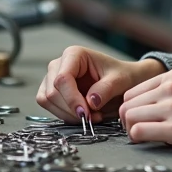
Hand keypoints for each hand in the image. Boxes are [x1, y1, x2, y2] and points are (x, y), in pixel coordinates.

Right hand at [36, 46, 164, 123]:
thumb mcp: (120, 80)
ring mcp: (53, 77)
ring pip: (47, 100)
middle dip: (71, 109)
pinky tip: (82, 116)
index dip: (71, 99)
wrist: (125, 81)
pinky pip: (48, 105)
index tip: (86, 114)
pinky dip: (63, 115)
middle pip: (52, 91)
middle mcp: (59, 64)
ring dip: (67, 114)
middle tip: (93, 117)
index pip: (62, 78)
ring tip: (91, 116)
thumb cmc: (122, 76)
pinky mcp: (53, 91)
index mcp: (74, 54)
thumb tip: (90, 102)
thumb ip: (106, 89)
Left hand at [119, 68, 171, 152]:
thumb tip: (145, 106)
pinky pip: (138, 132)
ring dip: (131, 130)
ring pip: (129, 117)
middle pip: (126, 105)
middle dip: (128, 120)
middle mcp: (170, 89)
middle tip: (139, 131)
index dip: (131, 108)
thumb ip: (170, 91)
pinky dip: (137, 139)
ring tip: (145, 137)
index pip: (132, 91)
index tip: (138, 119)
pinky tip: (149, 141)